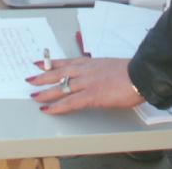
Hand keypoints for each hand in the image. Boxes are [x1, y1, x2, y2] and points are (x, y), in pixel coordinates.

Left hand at [26, 57, 143, 113]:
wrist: (141, 74)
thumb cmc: (131, 72)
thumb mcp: (111, 66)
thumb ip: (100, 71)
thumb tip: (96, 77)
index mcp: (91, 63)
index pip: (66, 62)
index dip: (51, 64)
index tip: (39, 63)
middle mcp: (86, 70)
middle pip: (59, 73)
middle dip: (43, 77)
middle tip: (30, 79)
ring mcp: (88, 82)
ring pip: (61, 87)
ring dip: (46, 92)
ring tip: (34, 96)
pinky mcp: (92, 96)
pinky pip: (70, 102)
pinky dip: (57, 107)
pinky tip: (48, 110)